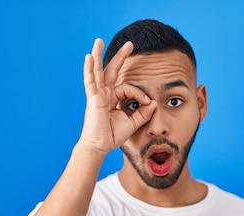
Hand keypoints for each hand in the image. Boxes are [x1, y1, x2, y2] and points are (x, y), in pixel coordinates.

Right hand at [79, 38, 155, 153]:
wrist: (100, 146)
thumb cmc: (112, 136)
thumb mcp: (133, 122)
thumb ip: (143, 112)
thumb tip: (154, 102)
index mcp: (113, 98)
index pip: (128, 88)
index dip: (140, 94)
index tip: (148, 103)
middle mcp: (105, 93)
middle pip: (112, 71)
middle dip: (121, 57)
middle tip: (130, 44)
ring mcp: (97, 94)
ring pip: (98, 71)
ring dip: (98, 55)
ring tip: (98, 41)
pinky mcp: (93, 98)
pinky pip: (90, 81)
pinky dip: (89, 69)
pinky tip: (89, 57)